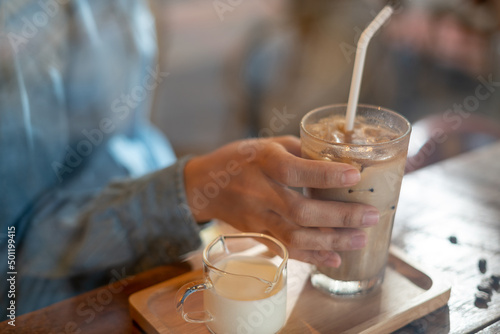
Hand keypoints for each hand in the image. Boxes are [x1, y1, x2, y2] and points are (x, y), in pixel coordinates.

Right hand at [184, 136, 378, 266]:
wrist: (204, 185)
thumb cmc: (240, 159)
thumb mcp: (267, 144)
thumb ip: (300, 153)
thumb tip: (337, 162)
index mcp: (263, 162)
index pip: (295, 170)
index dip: (325, 175)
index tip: (355, 176)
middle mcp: (259, 192)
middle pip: (300, 210)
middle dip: (339, 217)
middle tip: (371, 216)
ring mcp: (256, 217)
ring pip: (295, 236)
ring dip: (330, 241)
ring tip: (360, 239)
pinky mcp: (257, 233)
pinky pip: (285, 249)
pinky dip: (311, 257)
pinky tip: (334, 259)